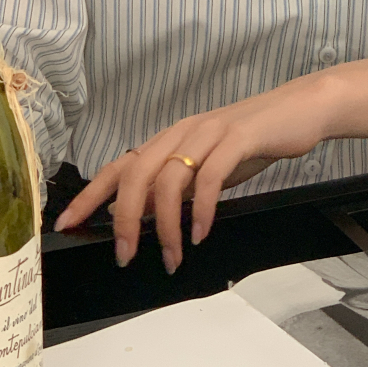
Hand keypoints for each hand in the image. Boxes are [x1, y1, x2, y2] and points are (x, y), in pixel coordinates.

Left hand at [54, 70, 337, 272]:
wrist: (299, 109)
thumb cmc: (254, 141)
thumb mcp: (209, 166)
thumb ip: (179, 186)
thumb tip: (146, 216)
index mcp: (171, 138)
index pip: (120, 164)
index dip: (91, 193)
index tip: (67, 222)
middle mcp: (183, 131)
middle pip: (137, 173)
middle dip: (125, 218)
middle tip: (125, 255)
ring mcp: (210, 132)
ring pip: (169, 178)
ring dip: (166, 225)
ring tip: (171, 256)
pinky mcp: (238, 137)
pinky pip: (210, 177)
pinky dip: (201, 209)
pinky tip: (201, 233)